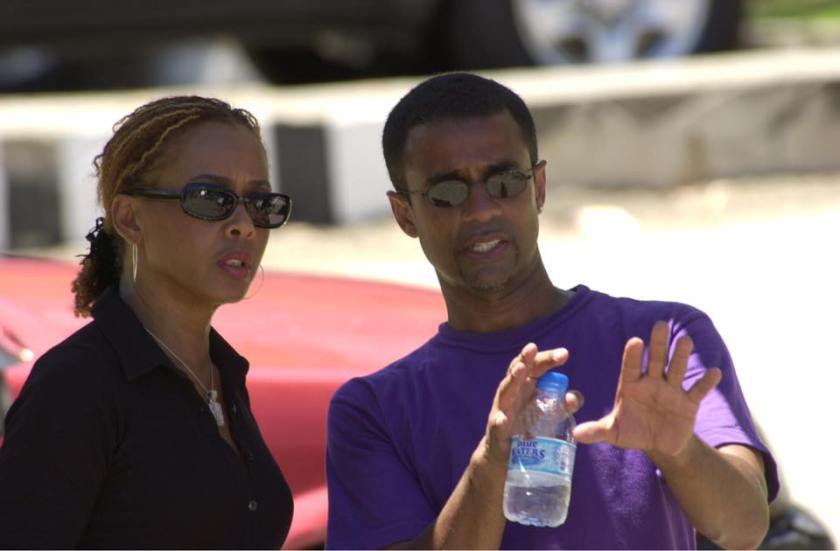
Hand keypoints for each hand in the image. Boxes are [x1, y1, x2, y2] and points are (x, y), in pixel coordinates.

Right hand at [480, 343, 580, 466]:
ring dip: (513, 379)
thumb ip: (564, 405)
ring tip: (521, 369)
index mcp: (526, 387)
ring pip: (505, 391)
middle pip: (517, 371)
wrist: (505, 458)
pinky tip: (503, 419)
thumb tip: (572, 397)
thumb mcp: (549, 416)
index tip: (564, 354)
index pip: (535, 366)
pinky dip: (499, 421)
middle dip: (525, 359)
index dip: (547, 358)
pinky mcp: (496, 430)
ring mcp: (502, 410)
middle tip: (533, 348)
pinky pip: (497, 424)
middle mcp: (512, 394)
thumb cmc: (528, 430)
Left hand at [573, 321, 721, 456]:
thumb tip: (576, 434)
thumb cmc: (633, 430)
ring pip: (677, 369)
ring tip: (685, 340)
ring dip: (681, 356)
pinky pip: (698, 391)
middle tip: (660, 325)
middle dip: (658, 344)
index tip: (635, 342)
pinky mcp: (689, 403)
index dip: (633, 356)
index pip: (631, 367)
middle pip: (656, 360)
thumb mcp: (614, 432)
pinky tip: (714, 372)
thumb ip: (598, 430)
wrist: (658, 443)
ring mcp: (672, 391)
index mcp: (632, 386)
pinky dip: (706, 382)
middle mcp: (652, 383)